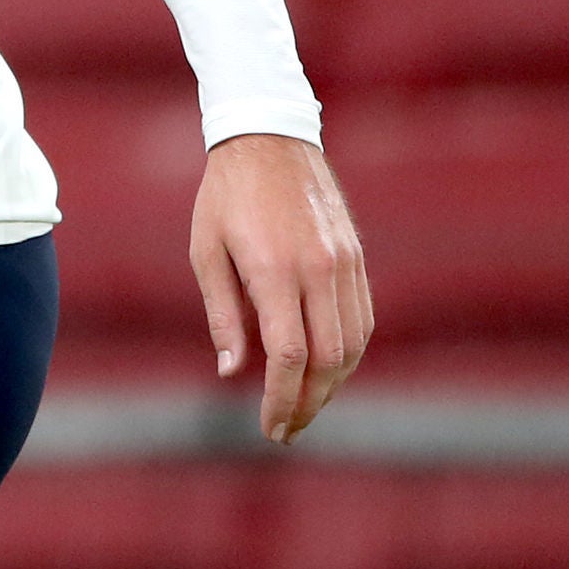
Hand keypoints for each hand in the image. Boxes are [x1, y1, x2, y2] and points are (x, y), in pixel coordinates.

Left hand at [192, 132, 372, 443]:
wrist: (269, 140)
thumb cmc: (224, 197)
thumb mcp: (205, 251)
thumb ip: (222, 314)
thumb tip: (231, 371)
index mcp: (273, 270)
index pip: (287, 355)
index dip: (281, 398)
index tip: (270, 426)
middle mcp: (317, 270)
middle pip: (327, 360)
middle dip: (308, 403)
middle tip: (286, 428)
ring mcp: (344, 264)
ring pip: (353, 346)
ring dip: (332, 385)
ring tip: (304, 405)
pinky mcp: (357, 258)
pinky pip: (363, 320)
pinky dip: (349, 353)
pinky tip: (327, 369)